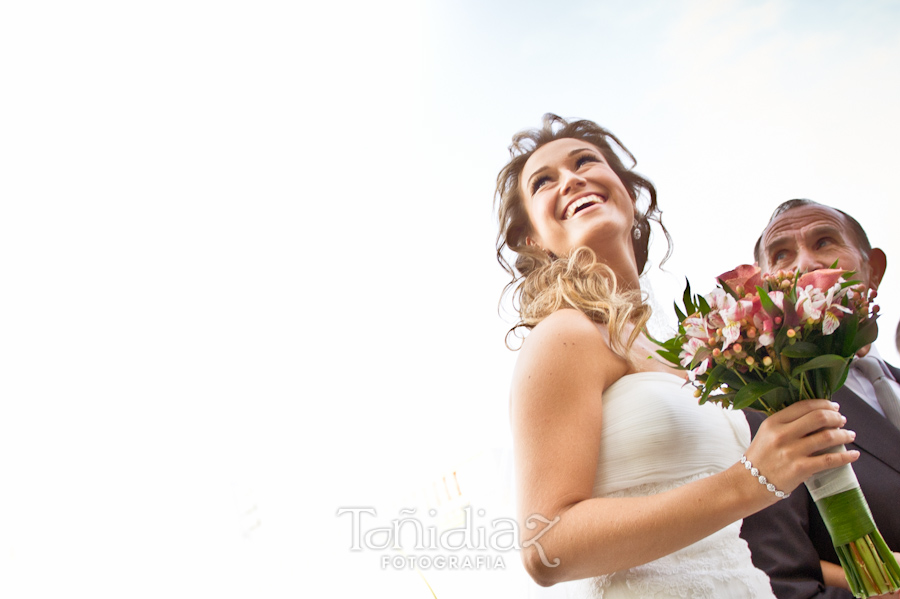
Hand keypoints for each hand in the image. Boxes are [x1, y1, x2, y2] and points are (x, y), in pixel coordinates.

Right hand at [744, 399, 858, 493]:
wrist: (748, 484)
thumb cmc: (760, 458)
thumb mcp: (767, 433)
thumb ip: (787, 424)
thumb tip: (817, 417)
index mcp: (773, 422)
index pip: (804, 406)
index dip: (824, 404)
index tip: (834, 407)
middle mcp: (782, 434)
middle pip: (819, 418)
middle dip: (836, 417)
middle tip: (842, 421)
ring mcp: (791, 452)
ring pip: (827, 437)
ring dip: (844, 435)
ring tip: (849, 435)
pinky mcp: (800, 469)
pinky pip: (829, 460)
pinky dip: (845, 456)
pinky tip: (853, 455)